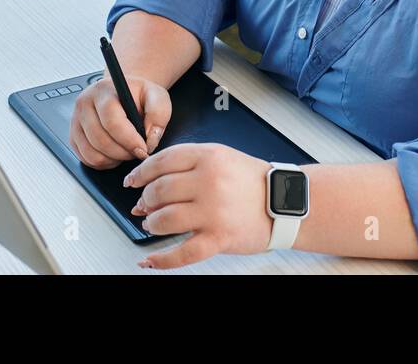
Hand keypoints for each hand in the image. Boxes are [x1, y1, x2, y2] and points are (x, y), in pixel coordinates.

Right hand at [69, 74, 170, 167]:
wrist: (123, 93)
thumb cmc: (138, 95)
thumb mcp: (157, 97)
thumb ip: (158, 115)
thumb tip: (149, 140)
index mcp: (104, 90)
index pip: (112, 121)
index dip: (129, 141)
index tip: (143, 150)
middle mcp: (85, 103)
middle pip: (100, 140)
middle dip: (123, 153)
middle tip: (137, 152)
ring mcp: (76, 120)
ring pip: (91, 153)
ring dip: (113, 160)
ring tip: (126, 152)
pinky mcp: (73, 135)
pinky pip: (85, 159)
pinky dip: (103, 163)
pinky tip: (115, 154)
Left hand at [125, 143, 273, 268]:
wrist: (284, 202)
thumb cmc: (252, 180)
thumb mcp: (221, 157)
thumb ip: (187, 164)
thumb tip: (148, 184)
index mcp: (208, 157)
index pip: (161, 162)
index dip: (141, 173)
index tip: (133, 181)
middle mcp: (209, 182)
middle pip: (159, 191)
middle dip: (146, 201)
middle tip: (145, 206)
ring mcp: (214, 212)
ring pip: (164, 220)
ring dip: (152, 225)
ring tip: (153, 225)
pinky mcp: (219, 238)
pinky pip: (182, 253)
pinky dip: (161, 260)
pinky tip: (150, 261)